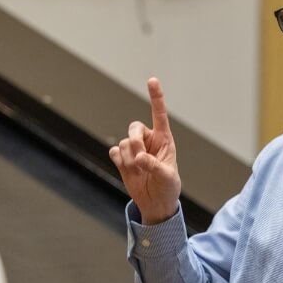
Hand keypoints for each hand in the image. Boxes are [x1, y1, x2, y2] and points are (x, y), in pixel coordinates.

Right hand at [108, 78, 181, 223]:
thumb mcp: (167, 177)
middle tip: (139, 158)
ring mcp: (134, 150)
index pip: (159, 114)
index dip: (156, 97)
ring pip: (124, 143)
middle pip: (134, 128)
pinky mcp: (122, 160)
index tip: (152, 80)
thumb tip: (138, 158)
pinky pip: (114, 152)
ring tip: (139, 171)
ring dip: (129, 158)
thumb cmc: (167, 187)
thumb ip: (154, 165)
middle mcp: (148, 141)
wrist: (155, 203)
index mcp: (164, 140)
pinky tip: (128, 170)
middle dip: (134, 142)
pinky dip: (119, 161)